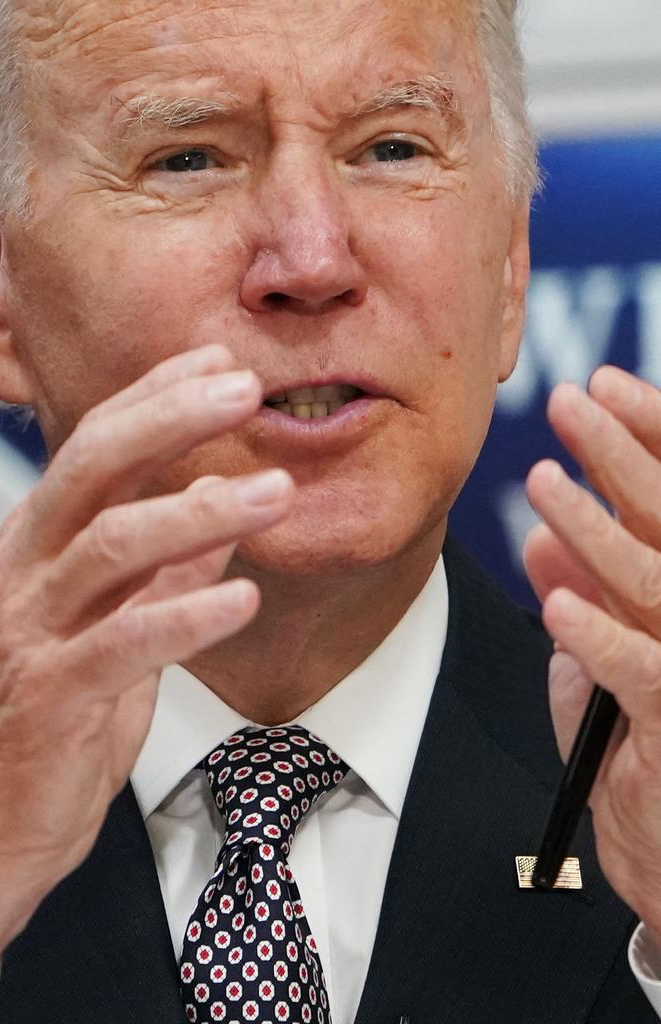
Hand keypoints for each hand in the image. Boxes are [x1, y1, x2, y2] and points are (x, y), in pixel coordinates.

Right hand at [0, 343, 294, 995]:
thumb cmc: (45, 729)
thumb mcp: (111, 633)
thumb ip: (161, 575)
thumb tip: (220, 521)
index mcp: (36, 547)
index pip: (94, 447)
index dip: (157, 398)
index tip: (219, 364)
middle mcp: (24, 573)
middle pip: (92, 467)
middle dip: (171, 419)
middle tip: (243, 388)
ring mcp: (30, 631)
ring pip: (111, 543)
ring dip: (200, 513)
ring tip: (276, 494)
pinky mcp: (50, 696)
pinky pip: (123, 642)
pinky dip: (186, 614)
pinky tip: (243, 599)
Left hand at [524, 366, 660, 935]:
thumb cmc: (637, 749)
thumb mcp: (601, 659)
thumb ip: (582, 594)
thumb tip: (541, 537)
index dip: (651, 437)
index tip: (605, 386)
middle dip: (623, 454)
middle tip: (573, 398)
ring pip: (655, 583)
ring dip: (596, 529)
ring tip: (544, 479)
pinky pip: (638, 673)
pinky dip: (598, 637)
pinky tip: (557, 604)